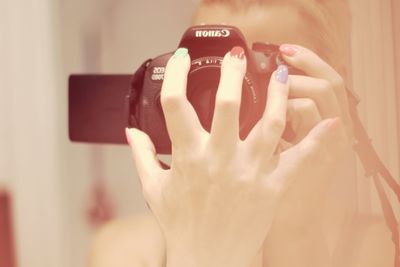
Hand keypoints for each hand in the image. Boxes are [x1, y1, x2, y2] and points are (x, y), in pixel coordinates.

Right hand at [126, 46, 346, 266]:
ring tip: (281, 74)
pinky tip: (331, 122)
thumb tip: (130, 131)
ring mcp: (248, 173)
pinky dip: (317, 140)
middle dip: (232, 73)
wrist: (206, 261)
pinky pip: (298, 160)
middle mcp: (218, 160)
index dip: (177, 75)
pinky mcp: (271, 189)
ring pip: (269, 124)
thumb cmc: (180, 226)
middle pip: (226, 104)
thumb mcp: (153, 190)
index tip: (183, 60)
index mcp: (187, 157)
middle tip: (237, 55)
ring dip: (278, 95)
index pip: (175, 105)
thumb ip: (141, 156)